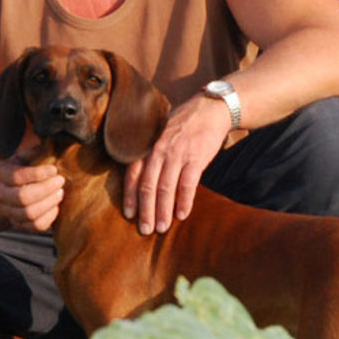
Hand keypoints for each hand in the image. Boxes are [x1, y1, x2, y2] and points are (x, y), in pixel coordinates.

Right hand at [0, 157, 63, 231]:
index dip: (38, 174)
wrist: (4, 192)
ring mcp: (9, 212)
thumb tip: (50, 145)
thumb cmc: (19, 170)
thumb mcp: (21, 157)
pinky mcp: (20, 225)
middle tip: (60, 181)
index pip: (17, 176)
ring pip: (29, 214)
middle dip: (46, 189)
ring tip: (60, 192)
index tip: (54, 169)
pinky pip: (35, 226)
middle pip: (23, 197)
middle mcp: (1, 195)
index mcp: (0, 174)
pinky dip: (49, 217)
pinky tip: (56, 206)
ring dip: (49, 203)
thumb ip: (33, 152)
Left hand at [123, 95, 234, 233]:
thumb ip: (151, 154)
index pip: (132, 174)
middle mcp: (159, 150)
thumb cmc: (183, 123)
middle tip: (144, 230)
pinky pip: (187, 185)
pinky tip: (182, 215)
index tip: (128, 214)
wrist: (210, 109)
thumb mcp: (160, 134)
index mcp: (148, 145)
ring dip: (162, 211)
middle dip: (145, 211)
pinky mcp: (196, 158)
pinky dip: (184, 202)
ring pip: (165, 188)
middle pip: (147, 186)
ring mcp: (177, 154)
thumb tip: (143, 180)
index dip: (129, 196)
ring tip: (161, 228)